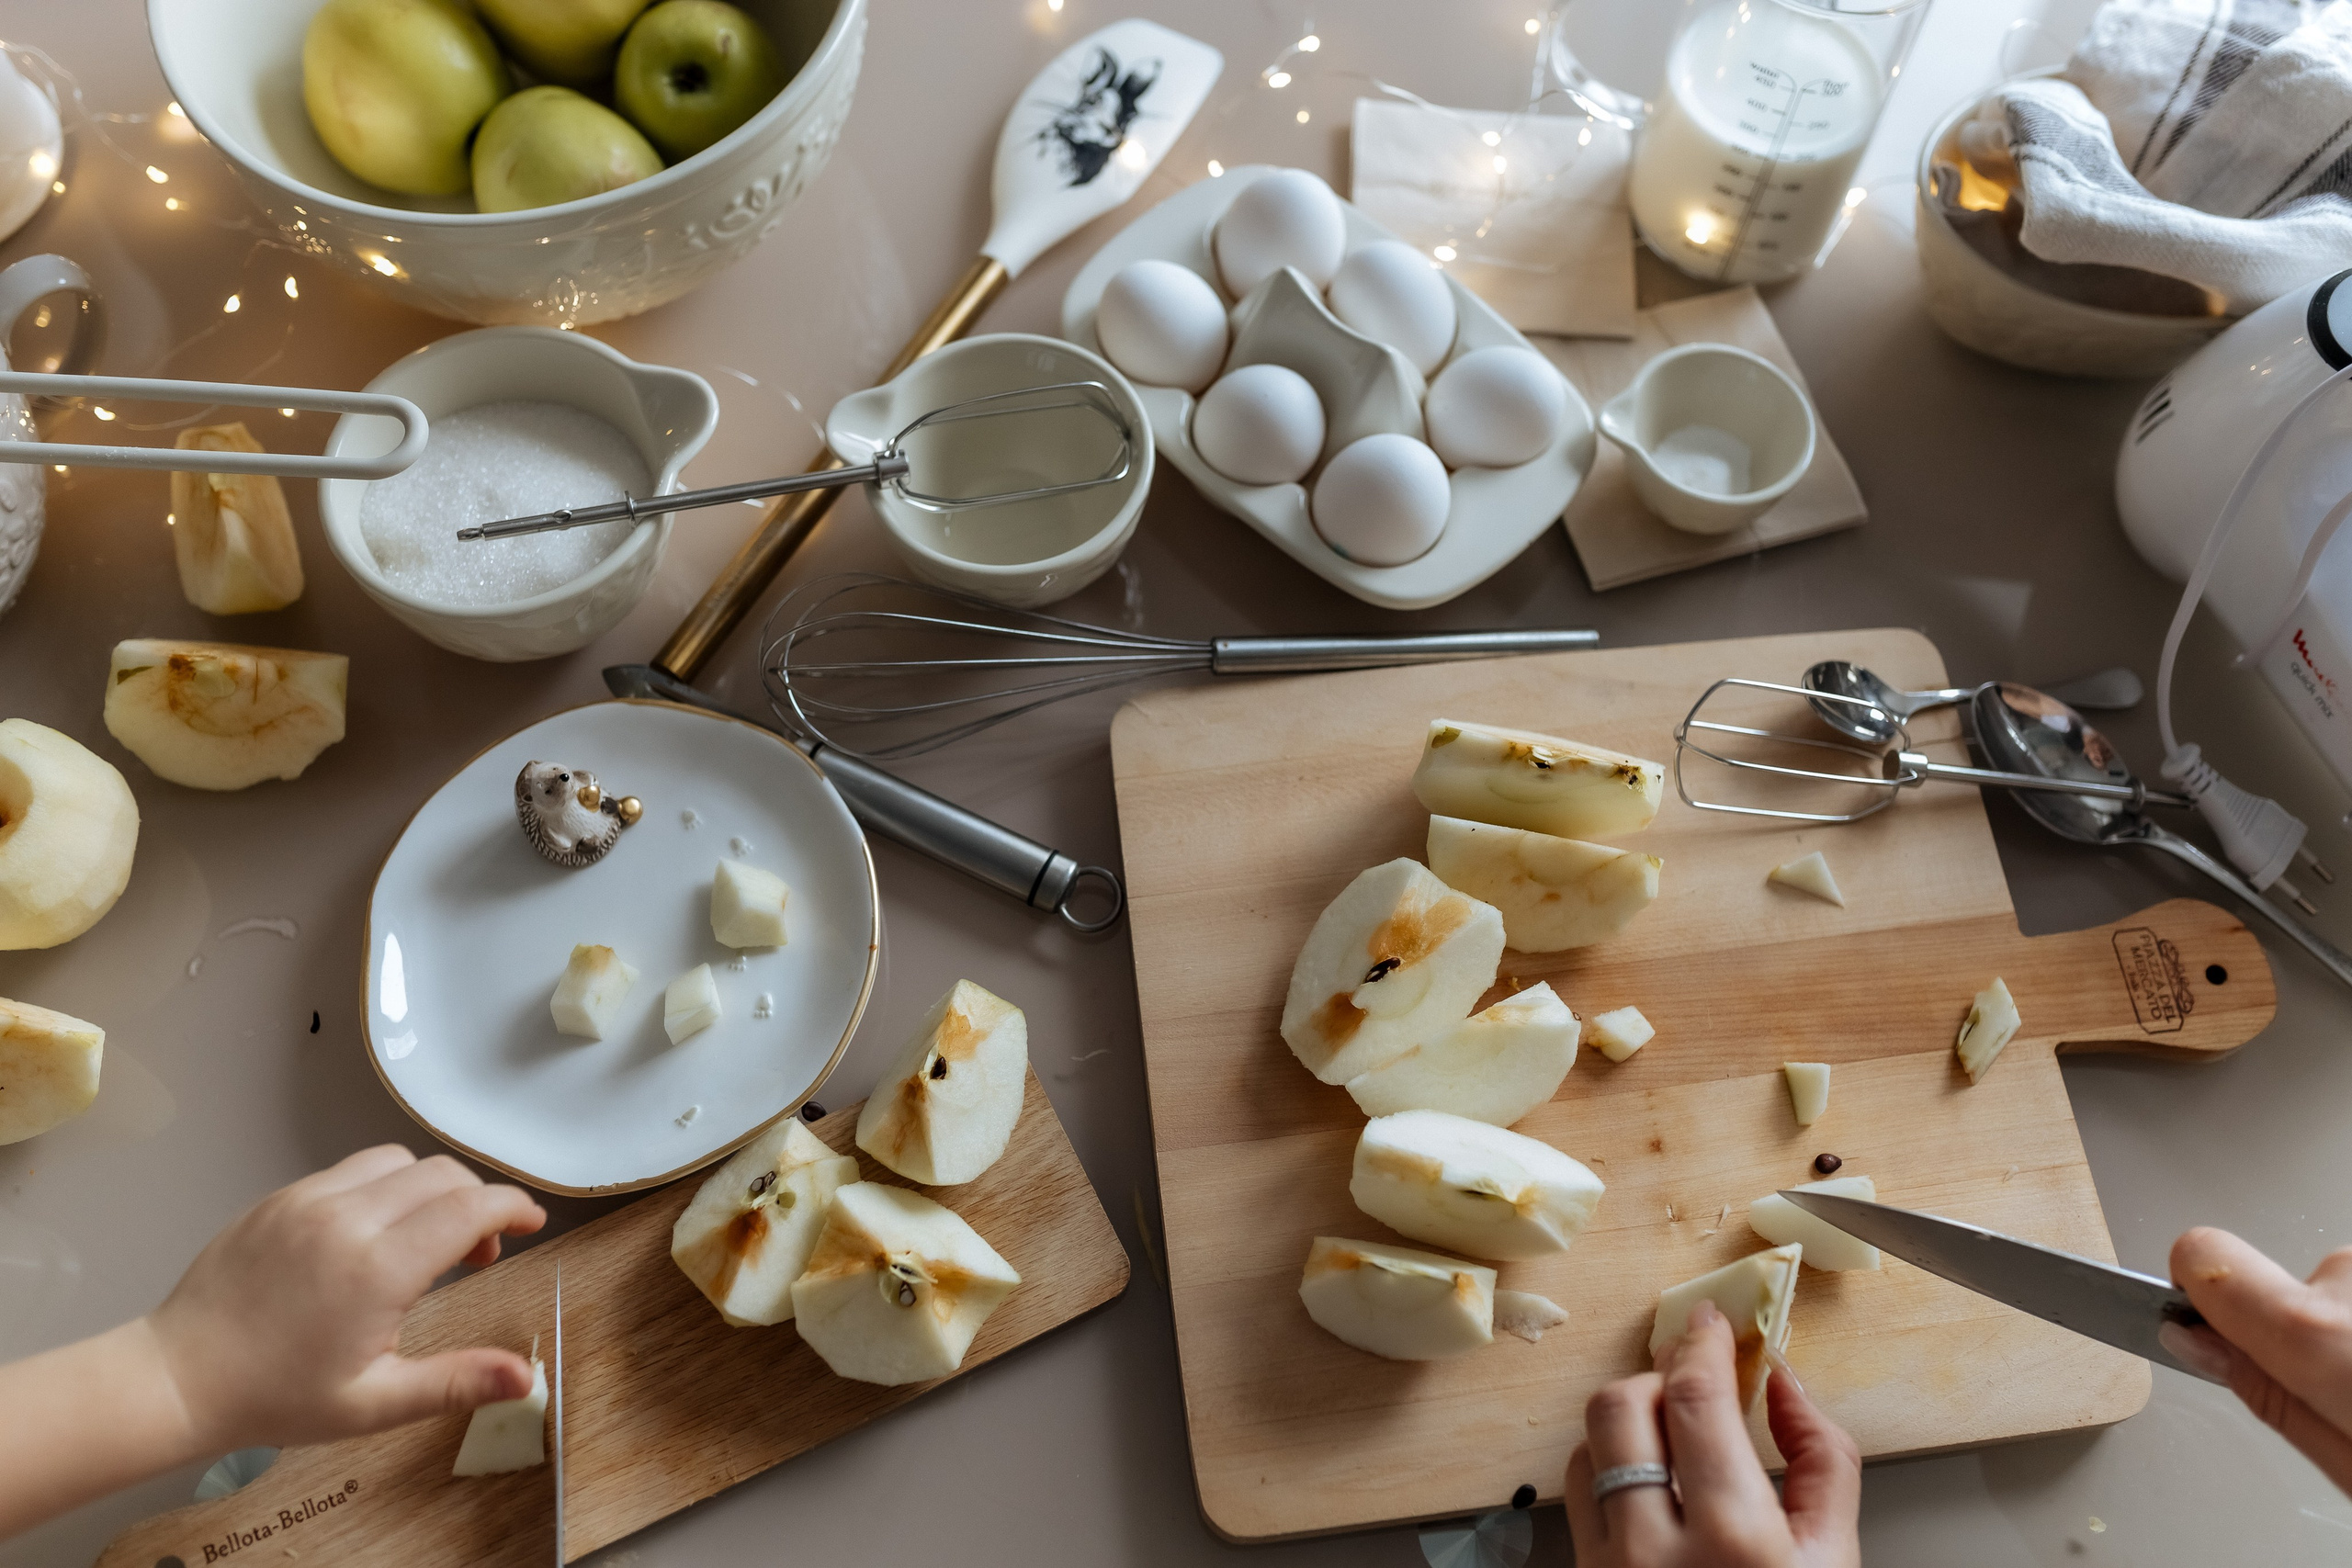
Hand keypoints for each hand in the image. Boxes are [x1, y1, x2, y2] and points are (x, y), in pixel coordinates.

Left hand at [147, 1144, 546, 1452]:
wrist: (179, 1377)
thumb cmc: (275, 1395)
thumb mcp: (374, 1403)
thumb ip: (457, 1382)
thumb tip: (526, 1378)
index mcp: (377, 1269)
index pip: (471, 1208)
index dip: (513, 1209)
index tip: (531, 1224)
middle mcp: (346, 1220)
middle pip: (443, 1175)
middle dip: (477, 1202)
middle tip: (476, 1253)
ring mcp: (307, 1201)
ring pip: (398, 1162)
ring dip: (430, 1189)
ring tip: (423, 1239)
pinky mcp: (280, 1198)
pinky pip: (351, 1170)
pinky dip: (382, 1189)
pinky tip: (372, 1235)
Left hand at [1564, 1299, 1861, 1567]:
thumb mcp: (1835, 1560)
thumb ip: (1822, 1458)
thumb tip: (1783, 1383)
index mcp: (1733, 1542)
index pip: (1693, 1398)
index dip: (1699, 1343)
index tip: (1709, 1321)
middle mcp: (1654, 1552)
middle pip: (1619, 1407)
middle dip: (1658, 1377)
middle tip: (1693, 1380)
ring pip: (1588, 1448)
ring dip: (1628, 1424)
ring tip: (1675, 1439)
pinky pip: (1579, 1499)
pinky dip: (1610, 1472)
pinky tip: (1650, 1486)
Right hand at [2167, 1227, 2351, 1496]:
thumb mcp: (2344, 1463)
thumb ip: (2264, 1393)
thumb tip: (2192, 1342)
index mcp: (2314, 1333)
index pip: (2202, 1254)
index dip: (2187, 1289)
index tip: (2191, 1321)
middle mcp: (2349, 1281)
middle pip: (2278, 1285)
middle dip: (2295, 1336)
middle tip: (2338, 1403)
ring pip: (2338, 1294)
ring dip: (2351, 1336)